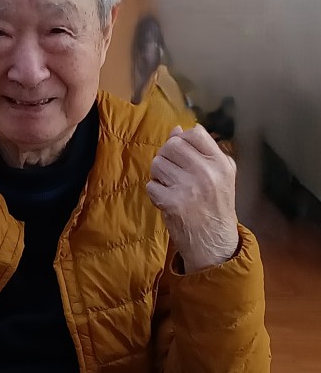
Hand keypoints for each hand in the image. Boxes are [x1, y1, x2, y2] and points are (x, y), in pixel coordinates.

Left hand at [146, 124, 238, 272]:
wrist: (214, 243)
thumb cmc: (215, 207)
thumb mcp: (220, 176)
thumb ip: (200, 151)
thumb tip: (176, 129)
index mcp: (221, 163)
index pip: (195, 133)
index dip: (182, 139)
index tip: (181, 153)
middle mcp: (207, 172)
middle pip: (172, 145)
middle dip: (166, 156)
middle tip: (171, 171)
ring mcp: (188, 187)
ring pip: (158, 164)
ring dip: (159, 174)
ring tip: (170, 186)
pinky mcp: (172, 202)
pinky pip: (151, 185)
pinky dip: (155, 192)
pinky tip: (167, 200)